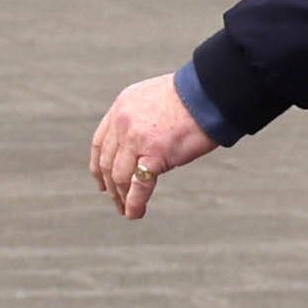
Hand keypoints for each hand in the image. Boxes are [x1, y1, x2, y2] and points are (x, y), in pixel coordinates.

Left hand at [90, 75, 218, 220]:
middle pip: (107, 162)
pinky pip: (138, 185)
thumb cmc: (192, 97)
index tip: (100, 181)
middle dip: (110, 186)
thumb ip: (141, 117)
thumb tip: (142, 142)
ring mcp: (137, 138)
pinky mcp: (155, 153)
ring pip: (119, 176)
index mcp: (121, 106)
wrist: (210, 94)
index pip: (100, 142)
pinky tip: (134, 214)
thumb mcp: (154, 98)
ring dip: (122, 197)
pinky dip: (134, 203)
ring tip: (126, 210)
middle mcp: (123, 122)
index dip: (97, 165)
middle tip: (116, 201)